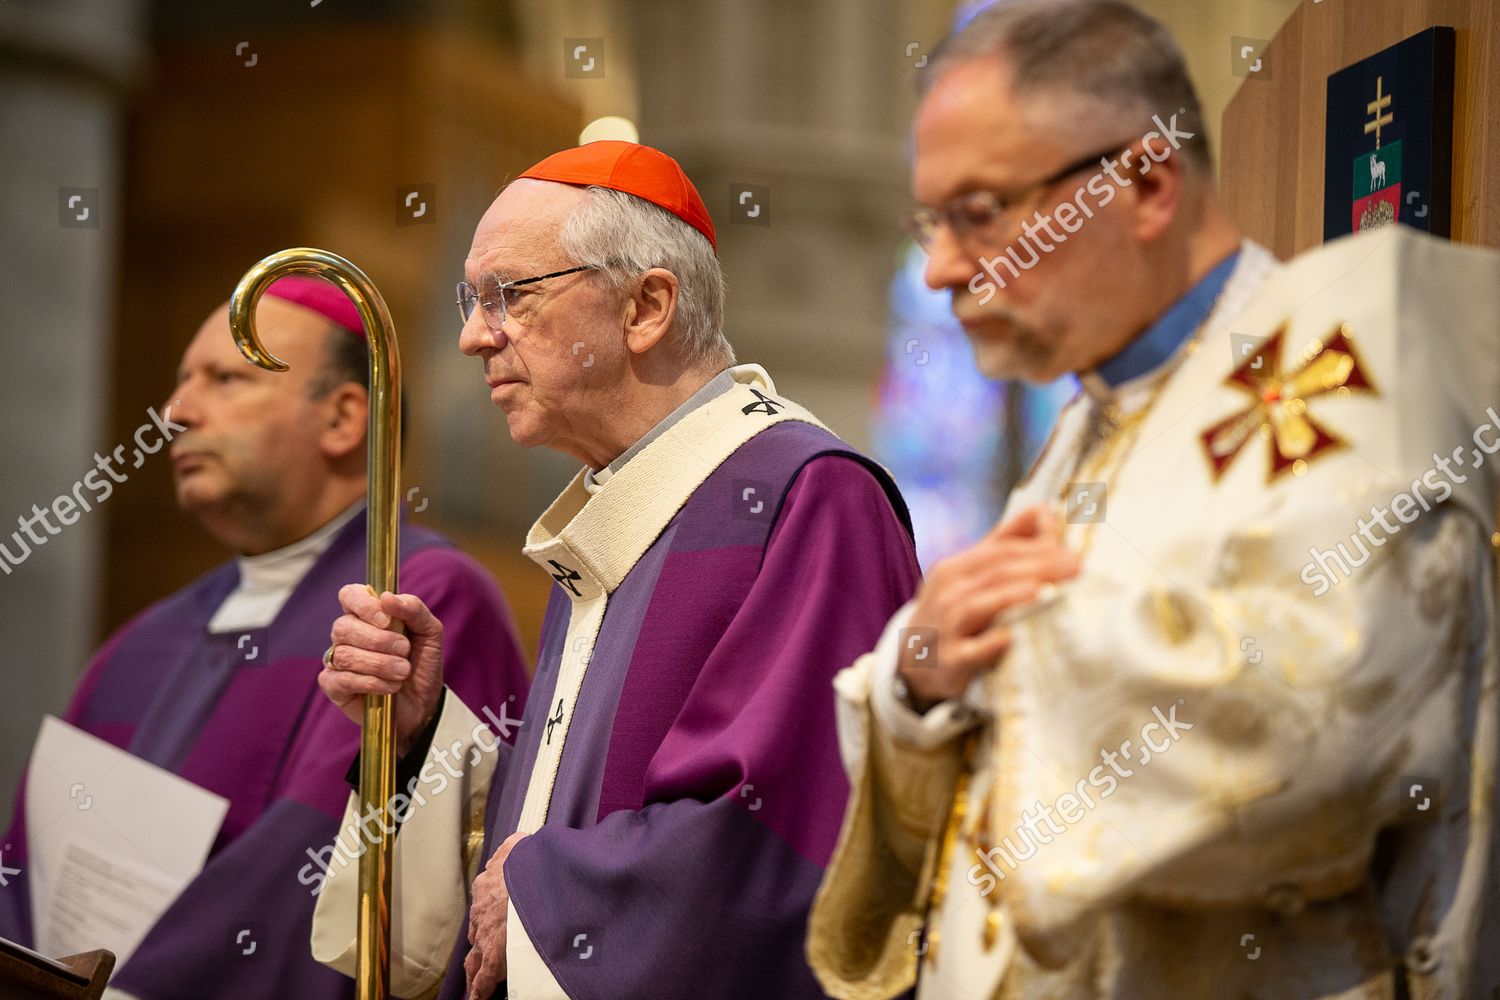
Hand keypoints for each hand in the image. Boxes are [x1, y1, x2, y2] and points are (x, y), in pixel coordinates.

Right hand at [320, 586, 445, 755]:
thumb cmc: (422, 662)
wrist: (425, 702)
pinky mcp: (334, 686)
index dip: (363, 604)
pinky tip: (389, 687)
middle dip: (379, 640)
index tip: (386, 620)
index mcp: (366, 614)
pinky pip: (341, 679)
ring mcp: (337, 660)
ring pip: (344, 654)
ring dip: (380, 664)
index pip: (349, 595)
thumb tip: (387, 597)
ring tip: (402, 672)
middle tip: (405, 650)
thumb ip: (413, 609)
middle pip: (343, 626)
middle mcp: (347, 635)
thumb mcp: (430, 632)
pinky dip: (370, 682)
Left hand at [465, 831, 527, 999]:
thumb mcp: (524, 846)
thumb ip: (518, 845)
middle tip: (487, 951)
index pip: (485, 901)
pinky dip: (481, 988)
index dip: (491, 912)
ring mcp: (485, 936)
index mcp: (489, 884)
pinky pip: (484, 978)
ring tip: (479, 979)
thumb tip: (519, 840)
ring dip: (478, 965)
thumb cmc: (533, 863)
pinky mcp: (494, 959)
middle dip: (483, 940)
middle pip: (478, 929)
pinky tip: (478, 996)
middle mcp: (482, 911)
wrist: (533, 882)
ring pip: (476, 955)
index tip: (496, 919)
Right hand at [900, 505, 1079, 708]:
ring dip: (1014, 597)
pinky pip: (968, 651)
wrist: (913, 662)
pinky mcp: (950, 660)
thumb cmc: (954, 612)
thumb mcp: (970, 575)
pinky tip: (1008, 639)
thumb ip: (1007, 542)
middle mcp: (948, 593)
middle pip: (996, 573)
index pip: (1000, 550)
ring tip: (1048, 591)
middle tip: (1077, 567)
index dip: (1037, 546)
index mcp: (955, 569)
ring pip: (980, 605)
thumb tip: (1047, 510)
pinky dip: (988, 644)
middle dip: (1039, 567)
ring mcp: (946, 627)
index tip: (1072, 549)